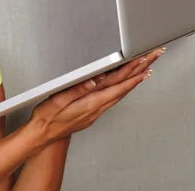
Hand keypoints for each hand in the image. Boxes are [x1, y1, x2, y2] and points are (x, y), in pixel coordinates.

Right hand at [25, 47, 164, 145]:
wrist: (43, 134)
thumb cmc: (48, 117)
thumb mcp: (59, 100)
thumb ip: (78, 89)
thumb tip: (95, 79)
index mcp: (90, 102)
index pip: (117, 86)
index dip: (132, 74)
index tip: (144, 64)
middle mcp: (97, 108)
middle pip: (123, 88)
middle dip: (140, 72)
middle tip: (152, 59)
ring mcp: (96, 112)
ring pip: (121, 93)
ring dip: (134, 81)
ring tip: (145, 70)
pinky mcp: (93, 113)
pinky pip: (114, 98)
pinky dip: (124, 89)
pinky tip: (126, 85)